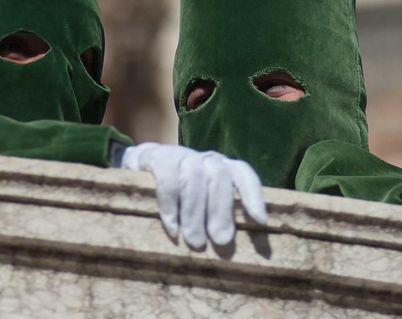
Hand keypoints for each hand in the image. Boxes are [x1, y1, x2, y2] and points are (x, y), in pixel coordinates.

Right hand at [117, 142, 265, 248]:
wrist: (142, 163)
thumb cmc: (179, 192)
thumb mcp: (202, 202)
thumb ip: (217, 215)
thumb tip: (230, 245)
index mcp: (222, 168)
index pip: (242, 174)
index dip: (252, 195)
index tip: (259, 221)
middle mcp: (205, 159)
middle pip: (219, 176)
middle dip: (221, 210)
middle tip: (220, 241)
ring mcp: (181, 155)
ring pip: (193, 177)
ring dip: (195, 213)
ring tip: (195, 242)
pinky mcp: (157, 156)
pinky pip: (167, 179)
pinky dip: (170, 206)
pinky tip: (172, 228)